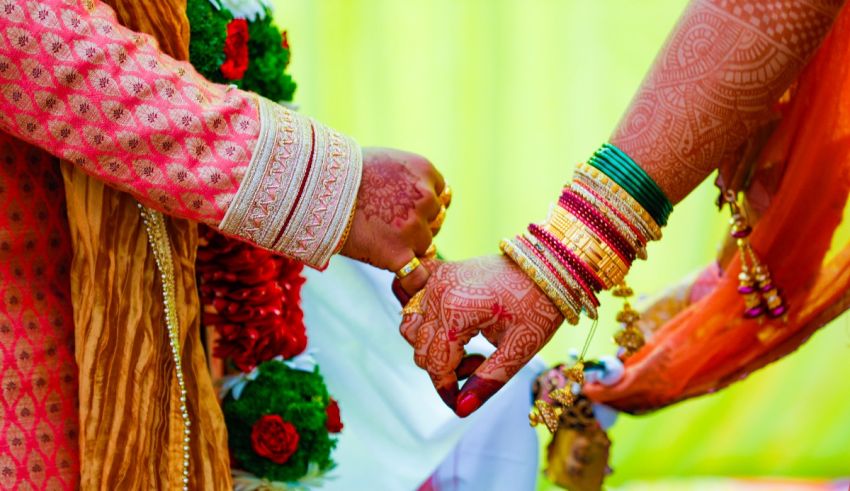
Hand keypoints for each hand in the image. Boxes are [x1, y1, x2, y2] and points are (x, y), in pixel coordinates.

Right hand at [340, 147, 445, 293]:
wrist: (316, 189)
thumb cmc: (343, 174)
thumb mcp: (387, 162)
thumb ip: (409, 178)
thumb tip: (426, 197)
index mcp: (424, 171)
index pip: (441, 197)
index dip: (424, 206)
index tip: (402, 208)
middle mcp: (426, 198)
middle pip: (435, 221)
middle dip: (417, 225)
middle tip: (385, 224)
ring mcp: (414, 228)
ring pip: (424, 246)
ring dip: (407, 247)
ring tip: (375, 238)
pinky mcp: (399, 254)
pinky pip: (417, 277)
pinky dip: (411, 283)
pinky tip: (401, 282)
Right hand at [399, 255, 563, 416]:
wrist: (548, 267)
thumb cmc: (538, 305)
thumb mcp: (519, 349)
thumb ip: (488, 380)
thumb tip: (461, 409)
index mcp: (456, 312)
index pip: (435, 365)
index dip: (447, 390)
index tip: (464, 400)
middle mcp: (438, 292)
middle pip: (420, 350)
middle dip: (445, 368)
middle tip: (480, 363)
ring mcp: (436, 279)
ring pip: (412, 328)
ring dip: (434, 346)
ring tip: (468, 345)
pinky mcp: (439, 272)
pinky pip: (414, 301)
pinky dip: (425, 320)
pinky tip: (451, 326)